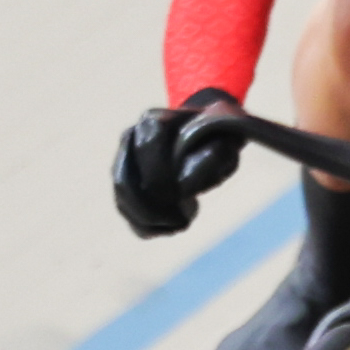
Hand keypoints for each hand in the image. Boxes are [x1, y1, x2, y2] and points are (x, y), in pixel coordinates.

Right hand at [112, 93, 240, 236]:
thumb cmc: (219, 140)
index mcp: (153, 121)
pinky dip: (149, 228)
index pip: (146, 148)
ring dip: (152, 220)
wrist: (209, 137)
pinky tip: (174, 226)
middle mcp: (130, 139)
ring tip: (182, 222)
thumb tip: (183, 185)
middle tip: (182, 221)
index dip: (162, 177)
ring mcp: (123, 162)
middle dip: (152, 209)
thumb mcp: (226, 143)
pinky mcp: (127, 184)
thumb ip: (212, 157)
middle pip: (124, 182)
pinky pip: (127, 213)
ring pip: (122, 201)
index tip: (186, 197)